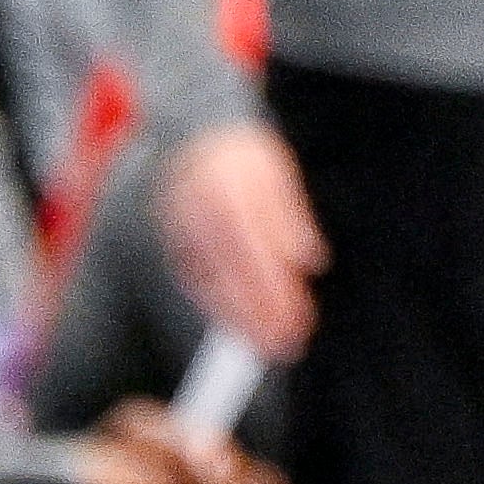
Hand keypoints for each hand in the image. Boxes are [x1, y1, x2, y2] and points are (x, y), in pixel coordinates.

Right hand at [160, 123, 324, 359]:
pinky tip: (239, 324)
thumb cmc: (245, 158)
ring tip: (266, 344)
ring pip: (210, 285)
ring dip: (239, 319)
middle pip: (233, 276)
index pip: (256, 253)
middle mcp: (198, 215)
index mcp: (229, 190)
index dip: (276, 293)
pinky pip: (195, 282)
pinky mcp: (172, 246)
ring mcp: (180, 232)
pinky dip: (217, 306)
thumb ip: (290, 218)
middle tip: (284, 345)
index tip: (297, 322)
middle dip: (259, 316)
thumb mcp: (276, 174)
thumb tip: (310, 261)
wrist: (189, 138)